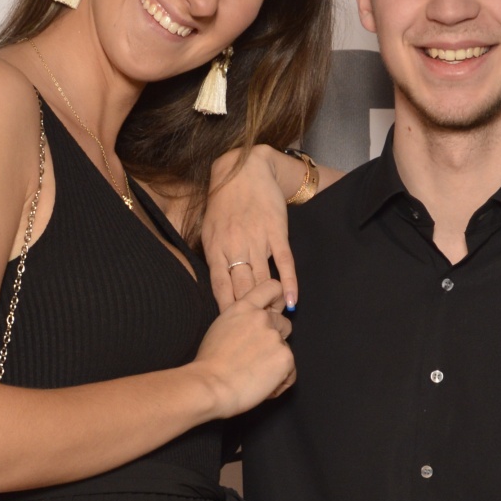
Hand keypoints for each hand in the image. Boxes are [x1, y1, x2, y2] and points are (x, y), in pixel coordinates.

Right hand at [191, 277, 295, 418]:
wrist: (211, 386)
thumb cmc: (209, 364)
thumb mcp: (220, 329)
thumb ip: (240, 323)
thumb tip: (250, 332)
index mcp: (243, 308)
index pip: (272, 288)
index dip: (278, 299)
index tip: (274, 313)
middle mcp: (262, 318)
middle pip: (284, 324)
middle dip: (276, 341)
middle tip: (257, 359)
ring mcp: (275, 337)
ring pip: (285, 351)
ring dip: (275, 365)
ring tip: (255, 378)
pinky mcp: (285, 358)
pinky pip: (290, 373)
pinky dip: (279, 383)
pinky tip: (262, 388)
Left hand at [204, 145, 299, 312]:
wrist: (246, 170)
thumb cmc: (224, 202)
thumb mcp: (209, 229)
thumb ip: (213, 256)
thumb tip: (217, 285)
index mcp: (215, 248)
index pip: (220, 288)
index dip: (227, 310)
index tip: (233, 328)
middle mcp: (235, 246)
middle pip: (242, 289)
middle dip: (250, 313)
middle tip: (257, 330)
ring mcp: (256, 239)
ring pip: (263, 280)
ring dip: (270, 303)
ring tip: (275, 321)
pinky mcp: (276, 232)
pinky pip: (284, 263)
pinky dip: (288, 284)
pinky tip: (292, 301)